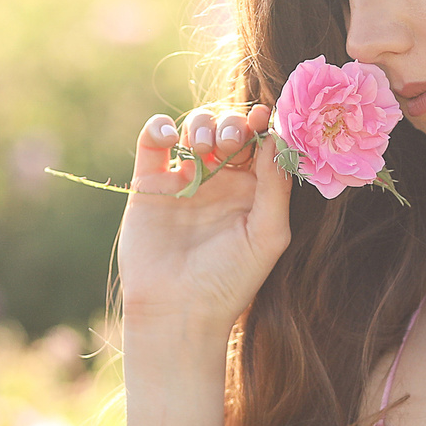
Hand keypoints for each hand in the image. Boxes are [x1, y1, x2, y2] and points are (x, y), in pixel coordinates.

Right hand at [116, 104, 290, 347]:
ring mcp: (183, 179)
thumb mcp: (267, 235)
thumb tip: (276, 138)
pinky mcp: (149, 184)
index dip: (264, 126)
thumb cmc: (230, 281)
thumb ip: (275, 187)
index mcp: (251, 191)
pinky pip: (152, 141)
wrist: (178, 310)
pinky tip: (170, 138)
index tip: (266, 115)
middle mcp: (219, 181)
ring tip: (204, 144)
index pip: (260, 145)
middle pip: (229, 130)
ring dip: (202, 124)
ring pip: (194, 129)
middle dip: (233, 125)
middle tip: (232, 141)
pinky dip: (159, 127)